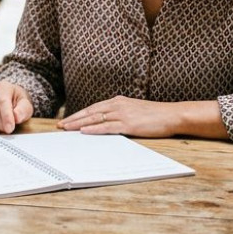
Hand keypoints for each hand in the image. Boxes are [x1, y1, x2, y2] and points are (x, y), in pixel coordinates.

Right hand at [0, 83, 33, 133]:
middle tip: (7, 130)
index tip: (10, 128)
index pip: (2, 101)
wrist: (10, 99)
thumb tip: (16, 117)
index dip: (6, 116)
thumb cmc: (18, 102)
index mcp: (3, 87)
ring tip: (2, 129)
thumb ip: (23, 110)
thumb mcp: (26, 105)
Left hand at [59, 96, 182, 136]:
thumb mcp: (135, 110)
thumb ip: (121, 113)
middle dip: (74, 119)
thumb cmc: (155, 115)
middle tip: (60, 125)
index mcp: (118, 101)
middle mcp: (118, 105)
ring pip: (95, 119)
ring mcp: (123, 114)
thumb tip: (108, 121)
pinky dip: (94, 129)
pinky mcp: (129, 124)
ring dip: (79, 124)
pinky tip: (84, 132)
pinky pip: (107, 127)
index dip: (79, 114)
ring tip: (66, 129)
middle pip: (90, 112)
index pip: (93, 108)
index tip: (67, 120)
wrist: (172, 115)